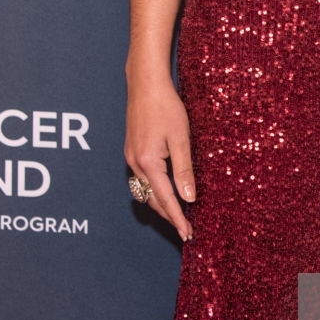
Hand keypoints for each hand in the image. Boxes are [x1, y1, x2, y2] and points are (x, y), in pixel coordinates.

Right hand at [125, 69, 195, 240]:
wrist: (145, 84)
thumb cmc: (166, 107)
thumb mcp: (181, 138)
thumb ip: (184, 169)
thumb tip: (188, 198)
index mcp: (148, 162)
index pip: (165, 199)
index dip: (177, 218)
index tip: (187, 234)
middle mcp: (136, 163)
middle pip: (152, 200)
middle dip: (169, 215)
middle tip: (186, 228)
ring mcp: (131, 157)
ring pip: (145, 191)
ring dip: (161, 203)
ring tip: (179, 213)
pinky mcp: (132, 150)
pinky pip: (142, 178)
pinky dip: (155, 189)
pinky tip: (166, 189)